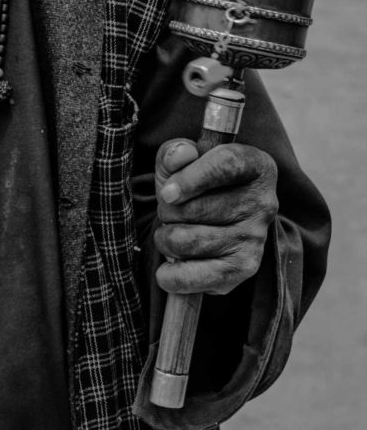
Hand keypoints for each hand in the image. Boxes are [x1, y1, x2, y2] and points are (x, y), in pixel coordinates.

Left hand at [153, 139, 277, 295]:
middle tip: (173, 211)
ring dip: (166, 238)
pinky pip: (196, 277)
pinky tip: (169, 269)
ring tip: (175, 232)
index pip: (225, 165)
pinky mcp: (244, 268)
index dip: (191, 178)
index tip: (167, 192)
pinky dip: (172, 275)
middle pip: (195, 208)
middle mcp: (263, 201)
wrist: (216, 218)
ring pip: (186, 240)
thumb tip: (180, 156)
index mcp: (254, 164)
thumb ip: (176, 151)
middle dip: (167, 210)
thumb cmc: (196, 183)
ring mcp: (255, 237)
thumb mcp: (183, 159)